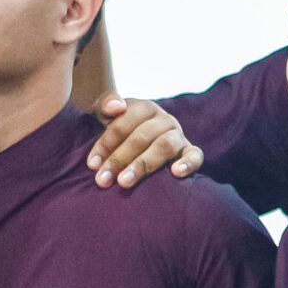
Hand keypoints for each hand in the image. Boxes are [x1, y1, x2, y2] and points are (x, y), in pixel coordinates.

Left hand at [85, 94, 203, 186]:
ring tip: (124, 182)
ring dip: (143, 165)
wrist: (140, 139)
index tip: (92, 165)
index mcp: (144, 107)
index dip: (106, 144)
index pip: (122, 124)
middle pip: (141, 137)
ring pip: (164, 146)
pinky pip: (195, 155)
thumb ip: (105, 105)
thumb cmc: (120, 131)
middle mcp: (163, 119)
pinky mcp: (190, 150)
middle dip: (119, 159)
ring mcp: (178, 134)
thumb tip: (115, 107)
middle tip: (103, 180)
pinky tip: (176, 173)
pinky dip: (188, 163)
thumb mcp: (106, 114)